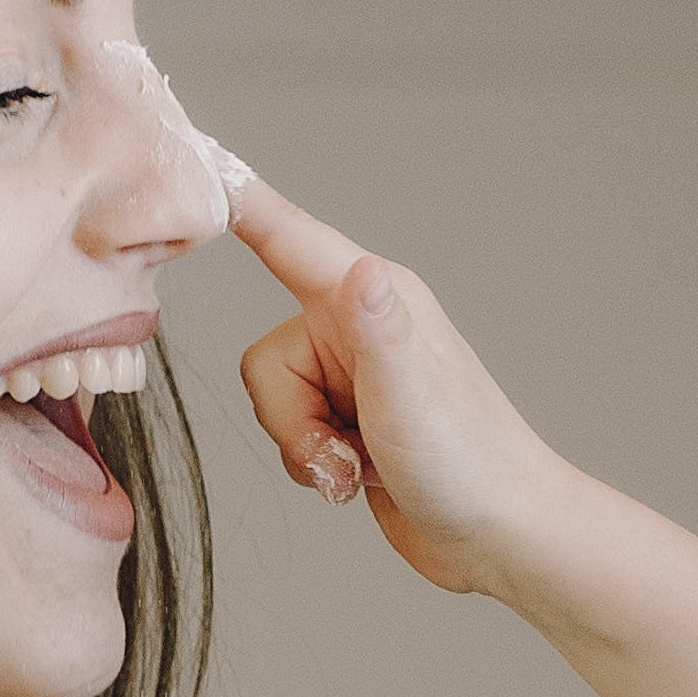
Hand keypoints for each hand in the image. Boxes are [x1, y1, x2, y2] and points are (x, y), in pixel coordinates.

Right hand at [227, 181, 592, 603]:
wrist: (499, 536)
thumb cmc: (472, 464)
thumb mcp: (414, 397)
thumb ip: (381, 335)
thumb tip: (361, 272)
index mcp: (373, 299)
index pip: (288, 239)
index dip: (241, 203)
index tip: (198, 159)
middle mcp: (356, 327)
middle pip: (264, 359)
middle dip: (293, 419)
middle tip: (350, 448)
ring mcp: (350, 376)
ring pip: (272, 404)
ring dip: (308, 449)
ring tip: (364, 466)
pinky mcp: (345, 419)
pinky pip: (289, 437)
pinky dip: (317, 466)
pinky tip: (363, 477)